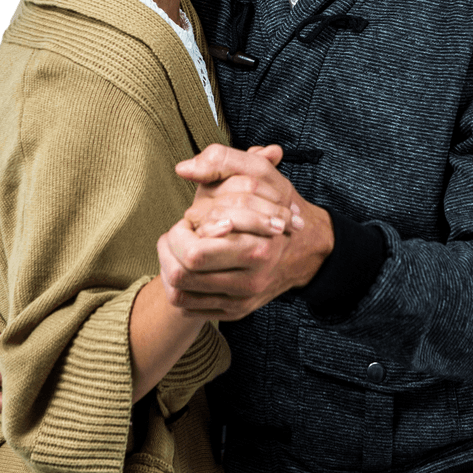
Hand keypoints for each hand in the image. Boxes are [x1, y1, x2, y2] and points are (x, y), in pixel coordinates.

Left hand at [159, 145, 334, 318]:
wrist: (305, 250)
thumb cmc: (277, 207)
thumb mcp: (258, 175)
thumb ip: (222, 161)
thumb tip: (184, 168)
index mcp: (258, 249)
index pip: (196, 250)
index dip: (185, 227)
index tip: (193, 216)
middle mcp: (251, 280)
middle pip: (184, 273)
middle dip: (171, 245)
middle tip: (180, 229)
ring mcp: (241, 299)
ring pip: (180, 291)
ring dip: (167, 264)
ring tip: (177, 244)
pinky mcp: (233, 312)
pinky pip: (188, 306)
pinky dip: (176, 285)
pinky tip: (183, 264)